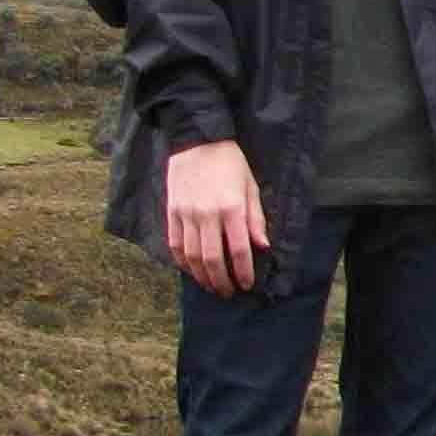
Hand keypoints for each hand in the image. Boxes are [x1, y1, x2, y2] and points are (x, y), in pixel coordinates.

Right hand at [163, 138, 268, 297]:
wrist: (198, 142)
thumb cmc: (230, 164)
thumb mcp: (251, 187)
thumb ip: (256, 219)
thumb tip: (263, 246)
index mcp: (231, 209)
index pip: (239, 250)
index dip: (243, 271)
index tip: (247, 284)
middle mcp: (207, 215)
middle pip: (213, 258)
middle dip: (222, 280)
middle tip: (228, 292)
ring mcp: (186, 215)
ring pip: (192, 256)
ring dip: (202, 276)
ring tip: (211, 286)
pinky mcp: (171, 213)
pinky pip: (175, 244)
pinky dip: (182, 262)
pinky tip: (190, 270)